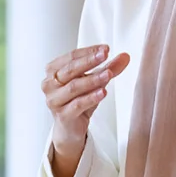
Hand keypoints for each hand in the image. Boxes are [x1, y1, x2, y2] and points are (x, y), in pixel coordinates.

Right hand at [42, 45, 130, 176]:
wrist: (70, 128)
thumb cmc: (77, 101)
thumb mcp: (94, 82)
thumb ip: (108, 68)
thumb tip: (126, 56)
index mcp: (53, 71)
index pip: (71, 57)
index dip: (88, 51)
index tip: (105, 48)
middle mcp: (49, 84)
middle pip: (70, 69)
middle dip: (89, 61)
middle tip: (105, 55)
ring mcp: (54, 101)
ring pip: (74, 87)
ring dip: (92, 79)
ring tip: (108, 74)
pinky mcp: (63, 115)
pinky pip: (77, 104)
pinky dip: (91, 98)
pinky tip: (103, 92)